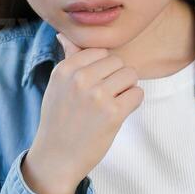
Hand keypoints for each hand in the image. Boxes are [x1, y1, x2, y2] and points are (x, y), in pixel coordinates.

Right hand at [23, 30, 142, 193]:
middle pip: (118, 62)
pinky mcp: (113, 113)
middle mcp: (80, 79)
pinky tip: (119, 113)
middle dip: (117, 78)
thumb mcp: (57, 87)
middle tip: (105, 97)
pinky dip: (133, 102)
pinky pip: (138, 93)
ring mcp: (97, 95)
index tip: (96, 84)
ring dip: (127, 89)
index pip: (100, 51)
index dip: (104, 68)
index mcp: (65, 69)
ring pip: (130, 75)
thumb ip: (68, 59)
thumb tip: (64, 35)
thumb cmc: (58, 121)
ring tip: (112, 104)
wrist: (56, 158)